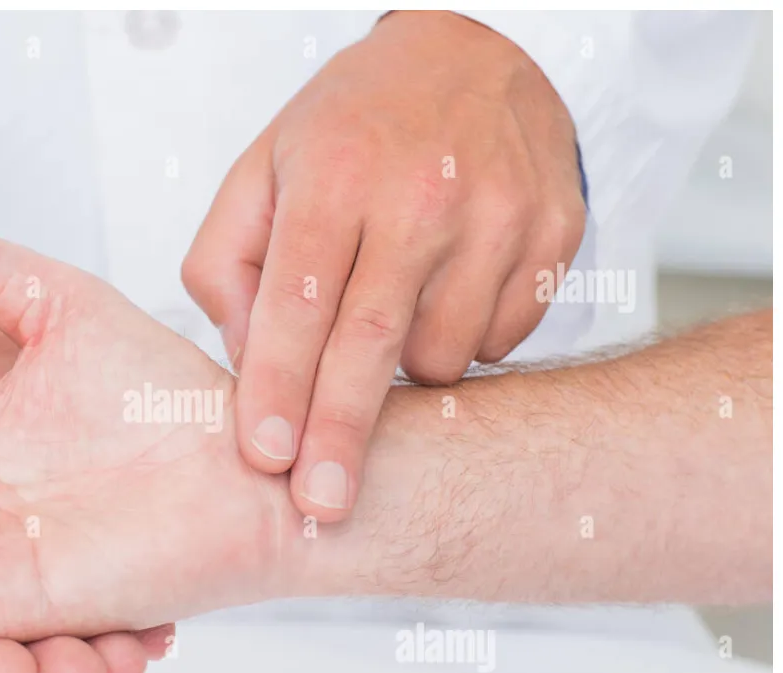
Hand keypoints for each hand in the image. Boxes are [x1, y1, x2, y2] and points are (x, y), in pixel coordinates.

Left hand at [182, 10, 585, 522]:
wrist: (472, 56)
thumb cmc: (352, 129)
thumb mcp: (261, 172)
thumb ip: (229, 267)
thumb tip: (250, 362)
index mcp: (335, 176)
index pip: (299, 302)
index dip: (280, 387)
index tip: (266, 456)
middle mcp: (422, 196)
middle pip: (373, 344)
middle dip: (341, 438)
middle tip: (321, 506)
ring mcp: (499, 216)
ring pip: (443, 356)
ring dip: (404, 374)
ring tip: (387, 315)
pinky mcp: (553, 236)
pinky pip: (499, 341)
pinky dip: (461, 343)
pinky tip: (442, 295)